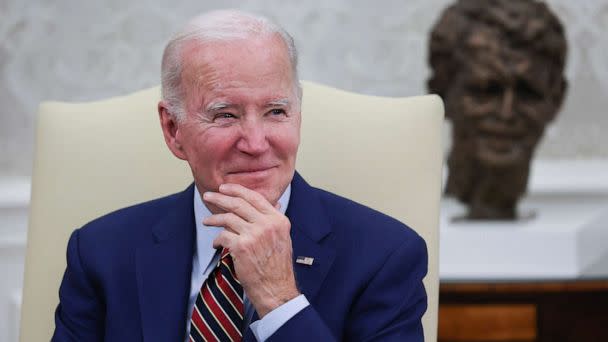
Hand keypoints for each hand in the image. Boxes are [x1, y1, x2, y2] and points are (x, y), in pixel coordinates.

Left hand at [202, 183, 299, 317]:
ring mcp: (254, 235)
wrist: (276, 288)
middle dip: (220, 198)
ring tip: (206, 221)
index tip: (224, 188)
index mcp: (278, 220)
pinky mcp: (242, 247)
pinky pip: (223, 236)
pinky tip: (216, 244)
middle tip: (208, 195)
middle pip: (238, 204)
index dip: (237, 190)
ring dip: (214, 219)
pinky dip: (217, 240)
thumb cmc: (277, 265)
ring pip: (228, 218)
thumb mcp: (283, 237)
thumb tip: (275, 203)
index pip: (255, 197)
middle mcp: (267, 224)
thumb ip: (276, 219)